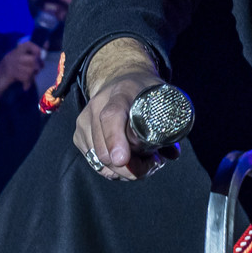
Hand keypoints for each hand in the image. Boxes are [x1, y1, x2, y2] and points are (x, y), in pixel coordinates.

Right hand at [0, 42, 44, 103]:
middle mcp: (12, 56)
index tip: (41, 54)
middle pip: (33, 59)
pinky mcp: (10, 73)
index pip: (28, 44)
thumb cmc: (7, 74)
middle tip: (37, 70)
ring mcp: (10, 64)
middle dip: (38, 65)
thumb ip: (29, 58)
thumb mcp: (17, 63)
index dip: (37, 48)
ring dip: (32, 76)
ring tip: (29, 78)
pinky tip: (25, 85)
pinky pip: (25, 76)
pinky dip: (27, 82)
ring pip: (31, 69)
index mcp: (15, 52)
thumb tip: (45, 48)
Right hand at [73, 38, 175, 180]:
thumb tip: (172, 153)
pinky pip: (95, 162)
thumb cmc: (145, 92)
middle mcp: (97, 106)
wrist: (120, 81)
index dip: (115, 139)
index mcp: (121, 93)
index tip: (122, 159)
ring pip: (100, 161)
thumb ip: (169, 124)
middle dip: (131, 167)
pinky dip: (113, 170)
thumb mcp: (161, 98)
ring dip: (125, 171)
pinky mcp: (79, 135)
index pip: (112, 116)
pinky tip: (130, 162)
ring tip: (145, 163)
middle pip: (105, 148)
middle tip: (154, 164)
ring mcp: (85, 121)